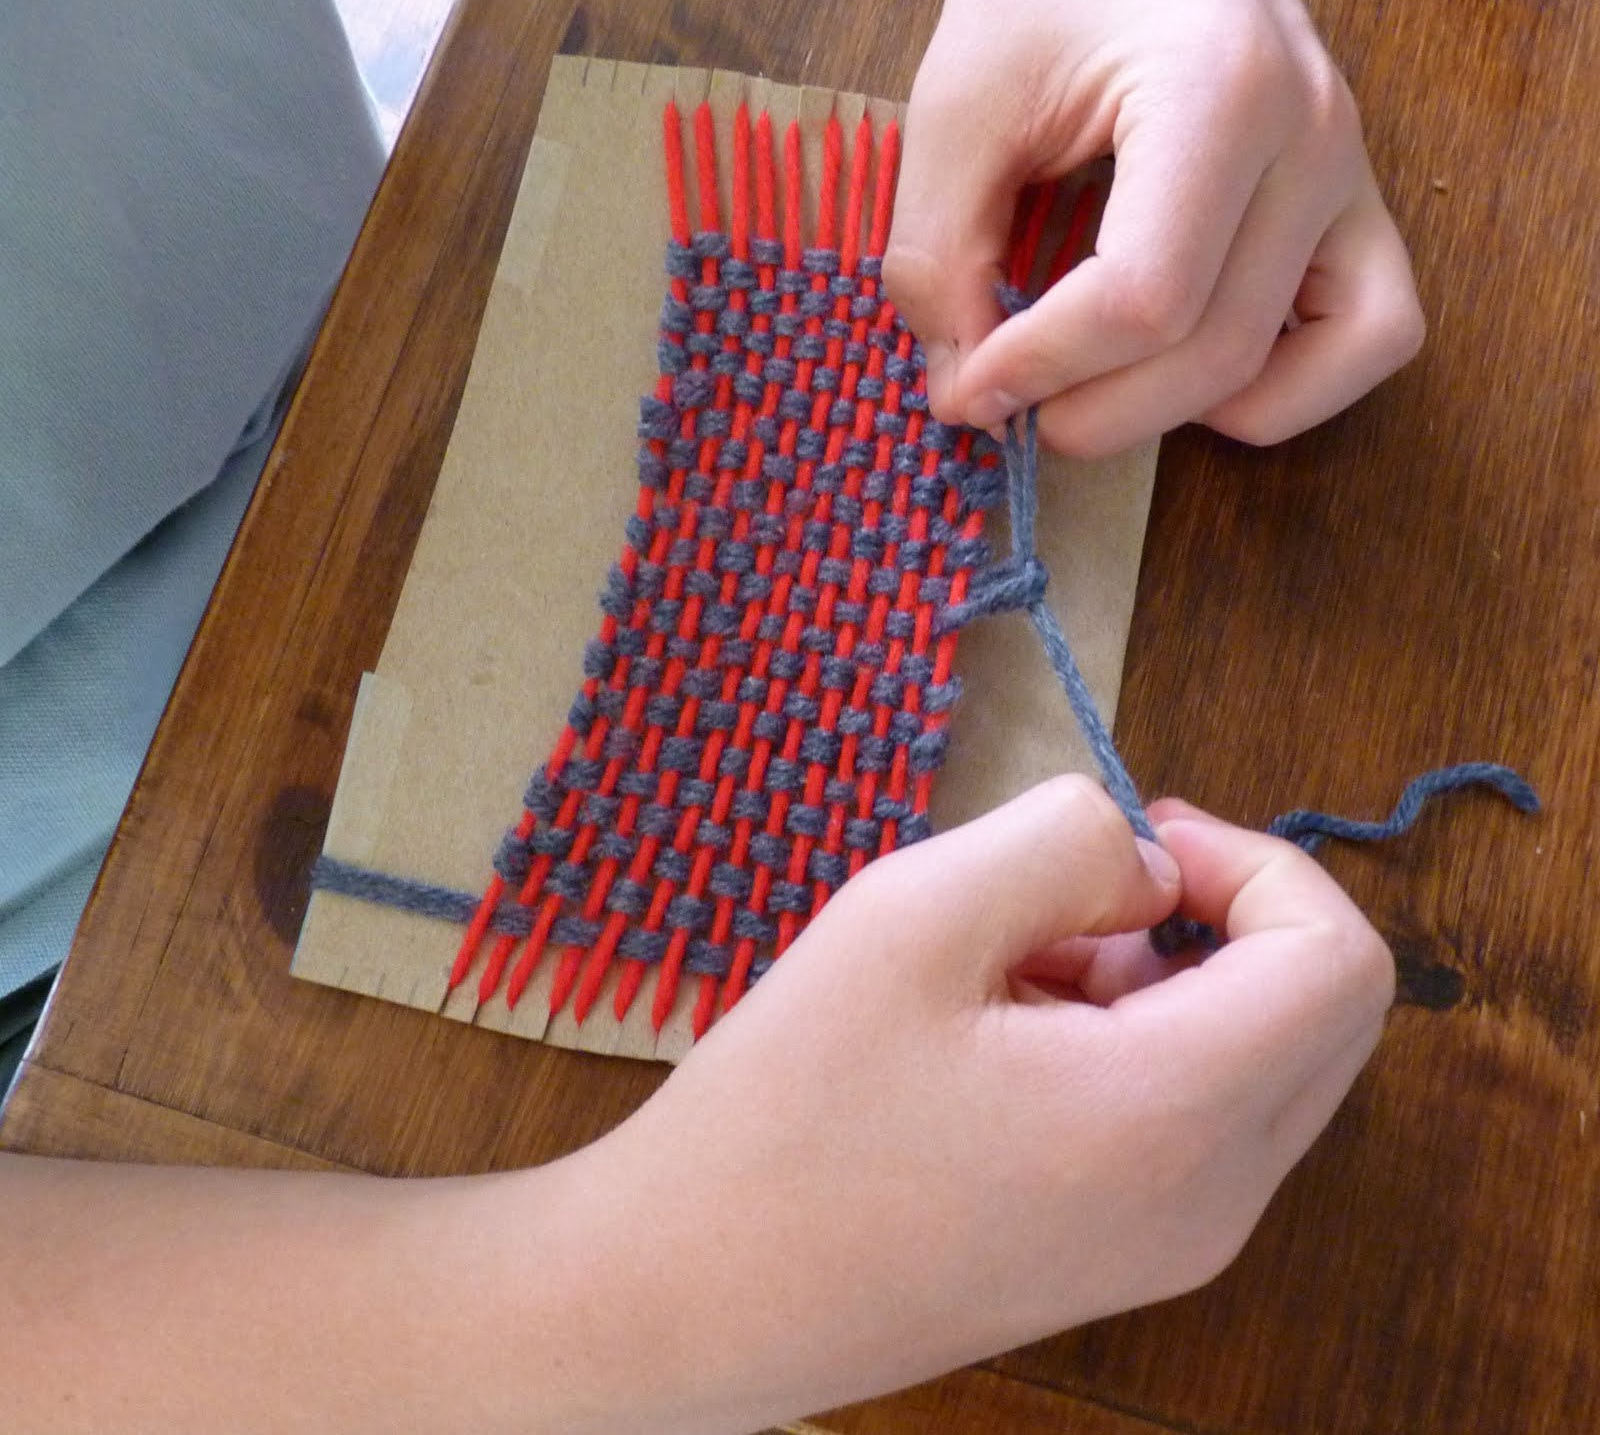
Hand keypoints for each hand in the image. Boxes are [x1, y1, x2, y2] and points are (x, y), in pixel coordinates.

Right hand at [587, 777, 1396, 1428]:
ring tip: (1007, 969)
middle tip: (1075, 890)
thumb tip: (1147, 869)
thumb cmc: (789, 1107)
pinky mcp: (1125, 1259)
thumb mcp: (913, 914)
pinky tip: (999, 1036)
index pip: (1340, 961)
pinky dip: (1134, 1041)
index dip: (1256, 864)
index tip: (1136, 842)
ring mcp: (1174, 1247)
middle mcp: (1212, 1203)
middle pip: (1319, 1013)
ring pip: (1255, 1059)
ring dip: (1162, 976)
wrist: (692, 1297)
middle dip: (1216, 913)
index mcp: (1175, 1118)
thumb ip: (1063, 840)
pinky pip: (1194, 1117)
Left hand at [885, 0, 1424, 455]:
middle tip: (1002, 401)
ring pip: (1300, 364)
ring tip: (1091, 389)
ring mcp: (1351, 170)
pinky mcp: (1357, 200)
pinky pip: (1369, 335)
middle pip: (1215, 351)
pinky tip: (1188, 373)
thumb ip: (940, 254)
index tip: (962, 386)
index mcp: (1217, 89)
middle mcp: (1312, 135)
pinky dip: (1285, 389)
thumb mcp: (955, 108)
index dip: (1037, 369)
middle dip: (1090, 410)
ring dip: (1178, 414)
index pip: (1141, 297)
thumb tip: (963, 390)